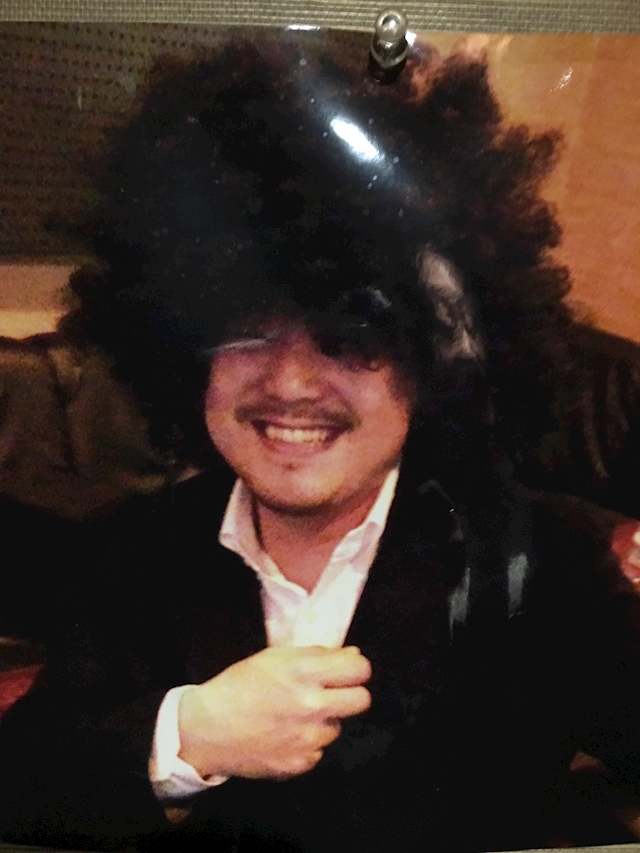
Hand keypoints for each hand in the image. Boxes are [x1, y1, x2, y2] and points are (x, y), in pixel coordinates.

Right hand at [178, 645, 370, 779]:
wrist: (207, 730)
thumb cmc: (239, 685)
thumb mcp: (274, 658)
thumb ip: (317, 655)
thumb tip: (353, 656)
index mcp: (304, 672)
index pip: (360, 670)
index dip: (357, 669)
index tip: (347, 672)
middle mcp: (312, 705)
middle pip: (362, 701)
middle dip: (350, 695)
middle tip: (330, 695)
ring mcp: (308, 738)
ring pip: (338, 727)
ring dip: (324, 721)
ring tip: (295, 717)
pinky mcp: (301, 764)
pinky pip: (319, 750)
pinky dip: (307, 744)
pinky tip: (285, 736)